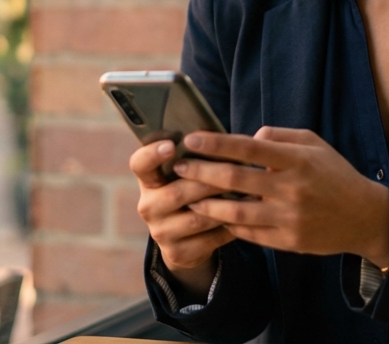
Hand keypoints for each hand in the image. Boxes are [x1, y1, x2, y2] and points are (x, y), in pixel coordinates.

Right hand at [129, 138, 236, 295]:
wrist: (184, 239)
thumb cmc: (191, 191)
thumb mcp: (187, 174)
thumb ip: (200, 157)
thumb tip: (241, 135)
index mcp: (149, 180)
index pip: (140, 164)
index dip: (152, 154)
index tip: (171, 145)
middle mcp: (148, 206)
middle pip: (177, 192)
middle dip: (209, 181)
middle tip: (237, 170)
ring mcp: (160, 232)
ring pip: (197, 217)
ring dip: (225, 206)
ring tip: (249, 192)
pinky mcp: (177, 253)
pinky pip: (209, 239)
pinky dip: (230, 226)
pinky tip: (247, 216)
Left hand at [176, 127, 388, 266]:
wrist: (364, 217)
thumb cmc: (334, 174)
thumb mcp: (313, 144)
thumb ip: (278, 136)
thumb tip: (246, 137)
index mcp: (295, 160)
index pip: (247, 148)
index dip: (215, 143)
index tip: (190, 139)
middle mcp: (291, 188)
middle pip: (234, 180)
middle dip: (201, 173)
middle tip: (179, 167)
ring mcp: (289, 218)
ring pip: (235, 212)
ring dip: (207, 205)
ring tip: (189, 197)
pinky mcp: (288, 241)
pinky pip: (249, 233)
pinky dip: (228, 225)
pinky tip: (215, 217)